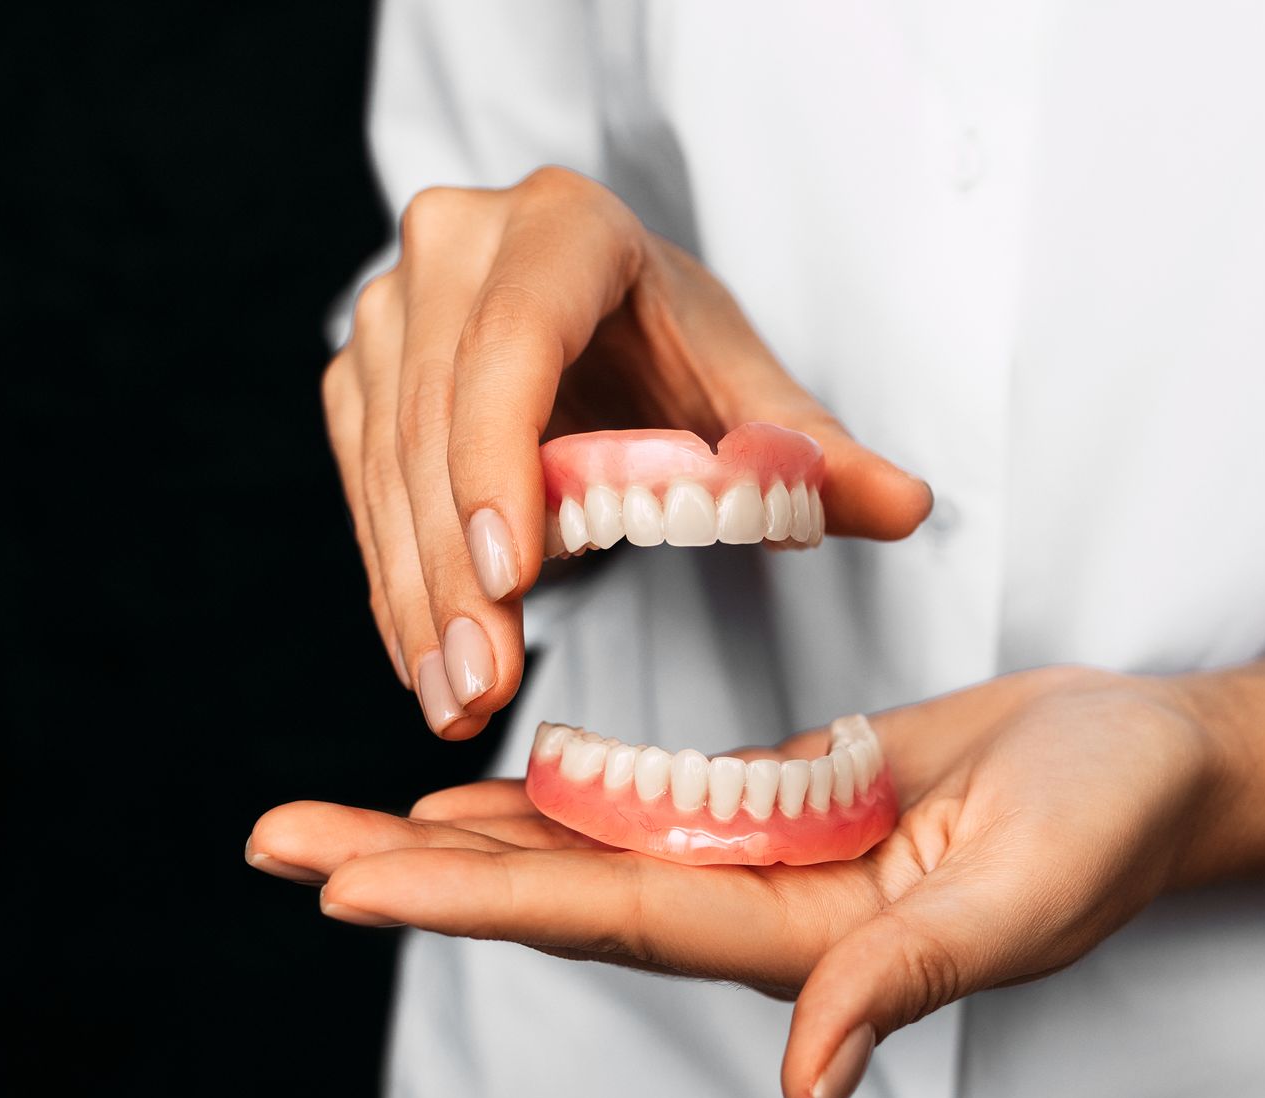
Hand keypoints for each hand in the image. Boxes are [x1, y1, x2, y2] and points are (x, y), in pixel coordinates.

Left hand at [247, 666, 1227, 1097]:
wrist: (1148, 764)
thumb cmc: (1110, 825)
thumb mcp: (1019, 899)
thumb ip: (905, 980)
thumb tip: (805, 1079)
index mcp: (797, 937)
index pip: (603, 917)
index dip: (472, 896)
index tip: (348, 880)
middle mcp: (751, 907)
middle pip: (551, 889)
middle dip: (408, 868)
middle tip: (273, 841)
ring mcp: (757, 854)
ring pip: (578, 844)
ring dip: (454, 834)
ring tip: (332, 825)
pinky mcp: (775, 801)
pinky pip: (641, 801)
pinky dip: (551, 798)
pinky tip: (478, 792)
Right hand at [325, 166, 931, 737]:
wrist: (592, 309)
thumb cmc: (670, 344)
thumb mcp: (744, 387)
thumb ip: (815, 451)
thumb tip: (907, 507)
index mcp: (561, 227)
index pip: (514, 339)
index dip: (500, 455)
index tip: (513, 576)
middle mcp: (454, 248)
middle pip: (437, 420)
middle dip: (455, 571)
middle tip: (481, 687)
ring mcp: (390, 311)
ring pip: (386, 468)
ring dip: (415, 598)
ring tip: (452, 702)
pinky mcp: (357, 377)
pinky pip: (364, 492)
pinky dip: (396, 587)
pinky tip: (425, 666)